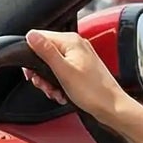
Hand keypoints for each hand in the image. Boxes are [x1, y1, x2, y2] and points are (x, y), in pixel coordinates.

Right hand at [23, 28, 138, 127]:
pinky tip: (62, 93)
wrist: (112, 108)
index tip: (32, 73)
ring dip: (49, 81)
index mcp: (71, 41)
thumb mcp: (64, 71)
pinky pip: (61, 72)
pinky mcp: (81, 68)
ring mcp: (79, 57)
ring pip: (51, 64)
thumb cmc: (93, 92)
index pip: (40, 37)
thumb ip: (46, 51)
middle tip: (45, 85)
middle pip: (44, 52)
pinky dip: (58, 83)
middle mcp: (75, 45)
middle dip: (40, 72)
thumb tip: (31, 35)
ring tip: (55, 92)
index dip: (31, 56)